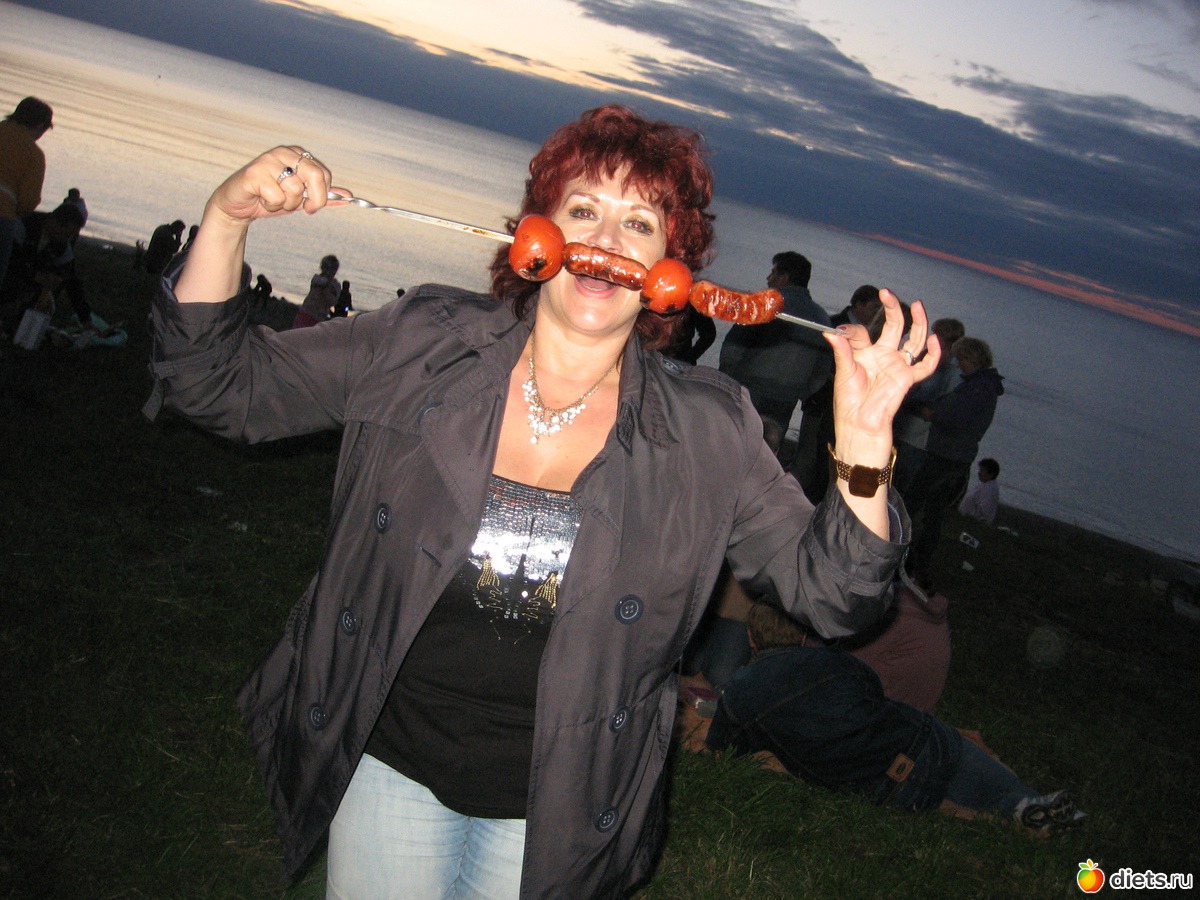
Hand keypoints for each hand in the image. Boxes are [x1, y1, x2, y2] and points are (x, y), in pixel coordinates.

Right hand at [205, 146, 339, 227]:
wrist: (238, 205)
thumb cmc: (269, 198)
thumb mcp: (300, 199)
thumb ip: (322, 196)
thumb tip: (347, 196)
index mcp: (296, 154)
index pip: (324, 173)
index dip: (323, 195)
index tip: (312, 205)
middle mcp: (283, 153)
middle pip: (315, 175)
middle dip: (314, 199)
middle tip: (305, 209)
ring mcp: (268, 160)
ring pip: (294, 189)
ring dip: (287, 204)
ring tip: (274, 200)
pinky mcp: (254, 173)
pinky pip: (276, 196)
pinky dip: (272, 205)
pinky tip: (262, 199)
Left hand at [824, 289, 940, 466]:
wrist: (859, 423)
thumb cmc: (849, 401)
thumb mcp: (843, 371)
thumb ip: (842, 350)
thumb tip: (830, 332)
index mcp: (864, 353)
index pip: (863, 332)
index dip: (853, 330)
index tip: (841, 332)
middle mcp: (883, 355)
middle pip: (894, 327)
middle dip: (893, 309)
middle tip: (888, 293)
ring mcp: (897, 365)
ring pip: (913, 340)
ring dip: (918, 323)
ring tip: (917, 305)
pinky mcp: (907, 378)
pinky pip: (925, 365)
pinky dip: (933, 353)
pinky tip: (933, 339)